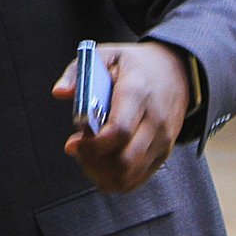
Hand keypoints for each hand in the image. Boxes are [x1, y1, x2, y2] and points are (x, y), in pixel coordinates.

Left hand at [52, 41, 188, 193]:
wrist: (176, 71)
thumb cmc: (134, 65)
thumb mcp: (105, 55)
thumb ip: (77, 72)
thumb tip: (59, 93)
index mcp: (137, 93)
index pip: (119, 131)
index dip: (92, 145)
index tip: (72, 145)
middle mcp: (155, 120)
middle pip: (125, 160)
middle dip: (93, 163)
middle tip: (77, 151)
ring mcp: (163, 139)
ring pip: (130, 174)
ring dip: (102, 174)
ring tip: (88, 159)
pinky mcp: (164, 152)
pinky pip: (138, 178)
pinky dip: (116, 180)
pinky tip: (102, 166)